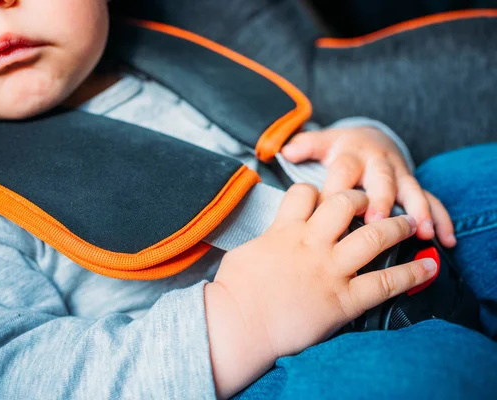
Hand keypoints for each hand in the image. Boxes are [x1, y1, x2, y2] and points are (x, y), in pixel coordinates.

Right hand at [205, 185, 436, 397]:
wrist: (238, 324)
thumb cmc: (234, 292)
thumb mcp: (245, 253)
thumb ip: (268, 238)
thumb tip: (273, 236)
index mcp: (284, 231)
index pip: (306, 193)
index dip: (320, 190)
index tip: (327, 196)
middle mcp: (311, 243)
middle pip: (346, 204)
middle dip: (364, 198)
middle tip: (375, 202)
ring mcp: (330, 270)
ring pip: (373, 236)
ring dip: (397, 226)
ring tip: (410, 223)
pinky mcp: (343, 299)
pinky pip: (384, 282)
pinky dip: (411, 274)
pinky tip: (426, 268)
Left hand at [281, 126, 455, 246]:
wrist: (370, 138)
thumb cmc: (340, 149)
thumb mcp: (321, 143)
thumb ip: (305, 147)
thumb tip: (285, 149)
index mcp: (350, 154)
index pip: (343, 169)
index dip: (338, 187)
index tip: (332, 205)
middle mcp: (377, 163)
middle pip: (381, 179)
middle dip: (382, 199)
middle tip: (378, 220)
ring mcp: (398, 175)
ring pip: (410, 190)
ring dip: (418, 211)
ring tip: (422, 231)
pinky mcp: (412, 186)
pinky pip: (432, 201)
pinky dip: (441, 219)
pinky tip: (445, 240)